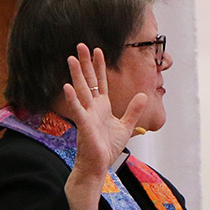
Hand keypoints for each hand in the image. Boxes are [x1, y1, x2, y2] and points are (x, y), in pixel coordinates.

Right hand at [57, 44, 146, 209]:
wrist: (99, 165)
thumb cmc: (107, 147)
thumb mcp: (126, 126)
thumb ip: (133, 110)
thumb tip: (143, 94)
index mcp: (102, 107)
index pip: (100, 82)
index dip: (99, 66)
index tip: (98, 50)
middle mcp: (92, 107)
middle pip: (88, 81)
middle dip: (85, 63)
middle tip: (80, 45)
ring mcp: (87, 115)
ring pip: (81, 91)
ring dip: (76, 74)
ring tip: (72, 58)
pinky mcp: (84, 125)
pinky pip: (77, 109)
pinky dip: (72, 98)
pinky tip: (67, 86)